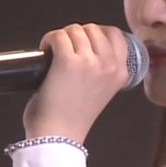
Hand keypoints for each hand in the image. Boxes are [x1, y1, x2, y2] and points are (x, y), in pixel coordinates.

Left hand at [22, 24, 129, 143]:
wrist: (57, 138)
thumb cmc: (73, 119)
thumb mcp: (101, 92)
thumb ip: (102, 71)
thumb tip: (87, 49)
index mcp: (121, 73)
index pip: (116, 35)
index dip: (96, 33)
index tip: (83, 41)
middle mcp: (109, 65)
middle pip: (94, 29)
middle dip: (76, 34)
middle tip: (64, 48)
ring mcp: (89, 62)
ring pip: (75, 30)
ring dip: (61, 37)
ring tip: (53, 50)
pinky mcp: (67, 61)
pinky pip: (58, 36)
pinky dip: (49, 40)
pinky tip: (44, 50)